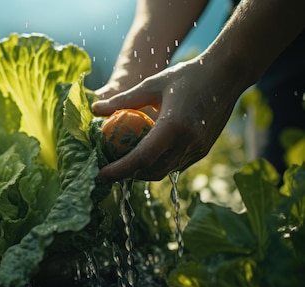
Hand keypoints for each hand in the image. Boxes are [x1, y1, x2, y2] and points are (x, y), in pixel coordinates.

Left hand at [92, 56, 242, 182]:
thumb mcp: (151, 84)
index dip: (119, 170)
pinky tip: (145, 154)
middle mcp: (188, 142)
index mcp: (173, 126)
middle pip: (151, 171)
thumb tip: (95, 109)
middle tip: (108, 169)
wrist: (228, 74)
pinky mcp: (203, 150)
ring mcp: (198, 149)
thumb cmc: (187, 75)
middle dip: (128, 174)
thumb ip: (123, 100)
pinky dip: (158, 164)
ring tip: (123, 162)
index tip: (101, 175)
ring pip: (164, 171)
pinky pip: (175, 165)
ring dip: (143, 171)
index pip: (141, 158)